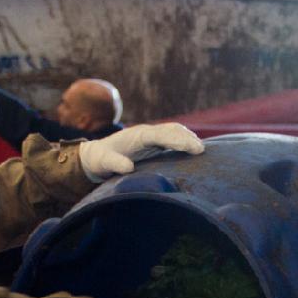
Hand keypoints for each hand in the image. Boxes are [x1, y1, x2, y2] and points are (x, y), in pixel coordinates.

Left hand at [78, 123, 203, 181]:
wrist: (96, 156)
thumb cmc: (100, 160)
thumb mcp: (103, 163)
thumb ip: (114, 164)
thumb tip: (128, 167)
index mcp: (137, 135)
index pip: (160, 134)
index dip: (175, 139)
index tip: (189, 147)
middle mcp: (146, 133)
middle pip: (170, 130)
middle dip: (186, 138)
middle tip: (201, 150)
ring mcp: (150, 137)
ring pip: (173, 132)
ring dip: (187, 138)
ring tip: (201, 149)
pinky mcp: (153, 143)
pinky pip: (172, 138)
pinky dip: (183, 141)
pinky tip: (193, 150)